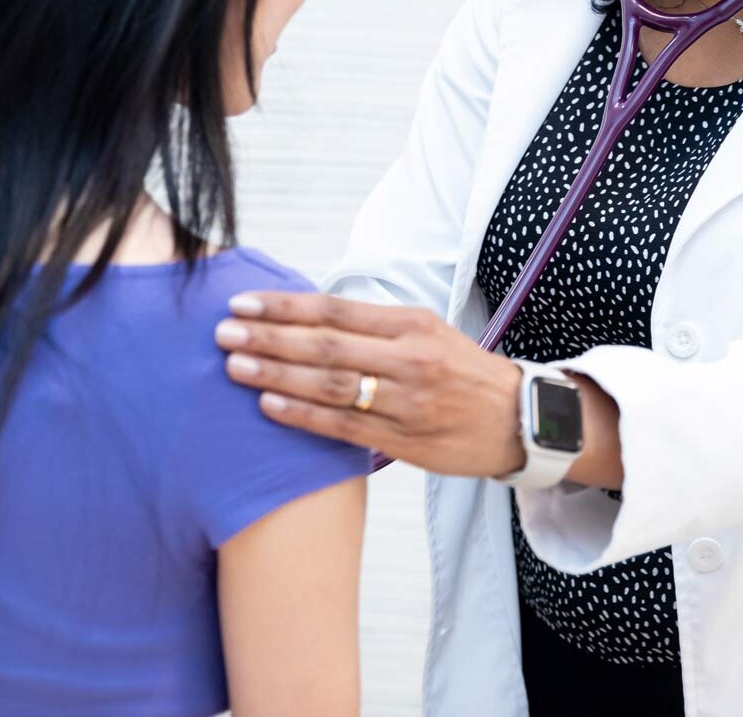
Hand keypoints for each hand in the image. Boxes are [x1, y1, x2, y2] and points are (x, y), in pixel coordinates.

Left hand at [217, 292, 527, 477]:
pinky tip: (267, 407)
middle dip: (269, 338)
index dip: (285, 306)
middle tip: (223, 333)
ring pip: (331, 386)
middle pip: (325, 345)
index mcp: (412, 324)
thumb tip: (306, 316)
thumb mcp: (428, 332)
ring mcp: (407, 402)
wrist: (519, 420)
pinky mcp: (406, 441)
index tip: (242, 302)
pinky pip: (344, 427)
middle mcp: (409, 359)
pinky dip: (302, 416)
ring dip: (277, 376)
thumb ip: (373, 326)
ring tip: (235, 367)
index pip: (335, 310)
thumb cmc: (463, 373)